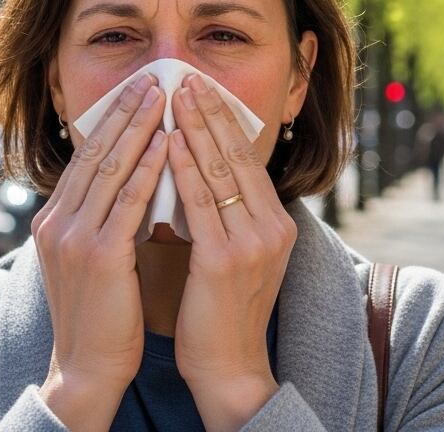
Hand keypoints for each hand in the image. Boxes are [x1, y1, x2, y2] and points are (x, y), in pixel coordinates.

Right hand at [31, 75, 167, 428]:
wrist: (87, 366)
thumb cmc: (103, 314)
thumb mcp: (97, 256)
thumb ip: (106, 218)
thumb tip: (136, 179)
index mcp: (54, 220)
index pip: (86, 158)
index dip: (113, 121)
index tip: (138, 90)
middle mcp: (56, 222)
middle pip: (95, 153)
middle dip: (125, 112)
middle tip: (153, 78)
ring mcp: (74, 236)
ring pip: (111, 168)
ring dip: (139, 127)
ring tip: (164, 95)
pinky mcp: (99, 255)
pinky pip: (128, 200)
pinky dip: (149, 167)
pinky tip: (169, 142)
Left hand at [167, 74, 295, 431]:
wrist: (228, 366)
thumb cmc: (222, 312)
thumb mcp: (236, 255)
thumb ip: (228, 216)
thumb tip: (199, 172)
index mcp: (276, 223)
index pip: (248, 159)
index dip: (224, 121)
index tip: (202, 89)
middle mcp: (271, 227)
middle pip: (237, 156)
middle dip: (211, 113)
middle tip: (186, 78)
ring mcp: (251, 242)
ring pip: (219, 172)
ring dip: (194, 129)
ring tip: (174, 97)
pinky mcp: (225, 260)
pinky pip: (201, 203)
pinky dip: (183, 168)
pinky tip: (167, 142)